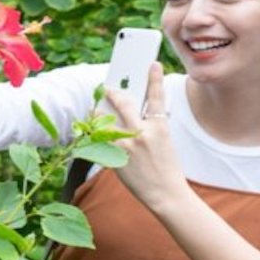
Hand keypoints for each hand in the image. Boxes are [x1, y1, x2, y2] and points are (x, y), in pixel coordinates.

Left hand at [103, 63, 190, 209]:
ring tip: (96, 110)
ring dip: (99, 113)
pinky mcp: (117, 157)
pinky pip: (101, 140)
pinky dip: (96, 135)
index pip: (157, 97)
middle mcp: (144, 133)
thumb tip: (132, 115)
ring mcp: (128, 145)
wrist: (167, 195)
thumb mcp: (165, 142)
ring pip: (106, 120)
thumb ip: (150, 127)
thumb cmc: (167, 169)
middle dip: (114, 93)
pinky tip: (92, 132)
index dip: (155, 79)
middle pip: (124, 103)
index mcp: (160, 127)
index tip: (153, 64)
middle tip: (107, 88)